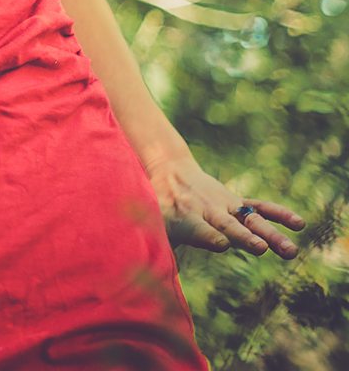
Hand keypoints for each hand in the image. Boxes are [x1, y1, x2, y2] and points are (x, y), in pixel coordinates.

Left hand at [145, 151, 304, 259]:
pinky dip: (278, 214)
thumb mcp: (153, 225)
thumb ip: (156, 249)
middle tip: (260, 248)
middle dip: (243, 236)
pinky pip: (260, 207)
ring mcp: (225, 205)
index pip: (200, 230)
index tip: (222, 244)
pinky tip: (299, 224)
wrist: (170, 170)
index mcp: (186, 218)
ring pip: (250, 219)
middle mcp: (208, 210)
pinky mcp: (237, 201)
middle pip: (228, 225)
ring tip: (291, 251)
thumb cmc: (160, 207)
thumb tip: (152, 280)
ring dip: (271, 234)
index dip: (210, 236)